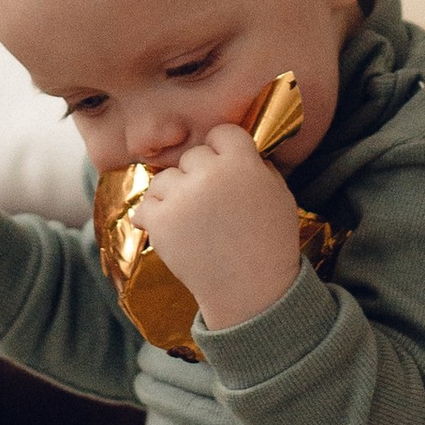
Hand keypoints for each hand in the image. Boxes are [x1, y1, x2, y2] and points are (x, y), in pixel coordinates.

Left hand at [133, 123, 302, 335]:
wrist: (252, 291)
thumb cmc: (271, 243)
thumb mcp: (280, 195)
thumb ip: (258, 166)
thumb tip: (235, 151)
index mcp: (242, 163)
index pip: (222, 133)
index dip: (224, 150)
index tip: (225, 169)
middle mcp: (209, 175)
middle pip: (192, 156)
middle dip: (199, 175)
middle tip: (211, 204)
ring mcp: (182, 198)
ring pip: (165, 178)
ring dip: (174, 194)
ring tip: (193, 220)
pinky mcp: (161, 222)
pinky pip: (145, 204)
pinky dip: (153, 215)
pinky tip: (168, 226)